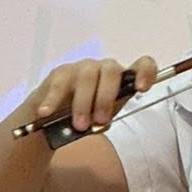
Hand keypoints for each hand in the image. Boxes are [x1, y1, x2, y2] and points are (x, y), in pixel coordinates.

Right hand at [25, 53, 158, 134]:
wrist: (54, 118)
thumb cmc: (86, 116)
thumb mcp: (103, 119)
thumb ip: (109, 115)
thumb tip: (104, 121)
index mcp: (121, 80)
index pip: (140, 66)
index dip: (145, 72)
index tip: (142, 88)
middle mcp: (104, 69)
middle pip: (111, 71)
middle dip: (106, 97)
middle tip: (100, 121)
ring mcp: (82, 69)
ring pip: (87, 76)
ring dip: (84, 103)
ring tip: (79, 125)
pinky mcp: (61, 73)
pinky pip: (60, 84)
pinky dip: (54, 100)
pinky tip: (47, 112)